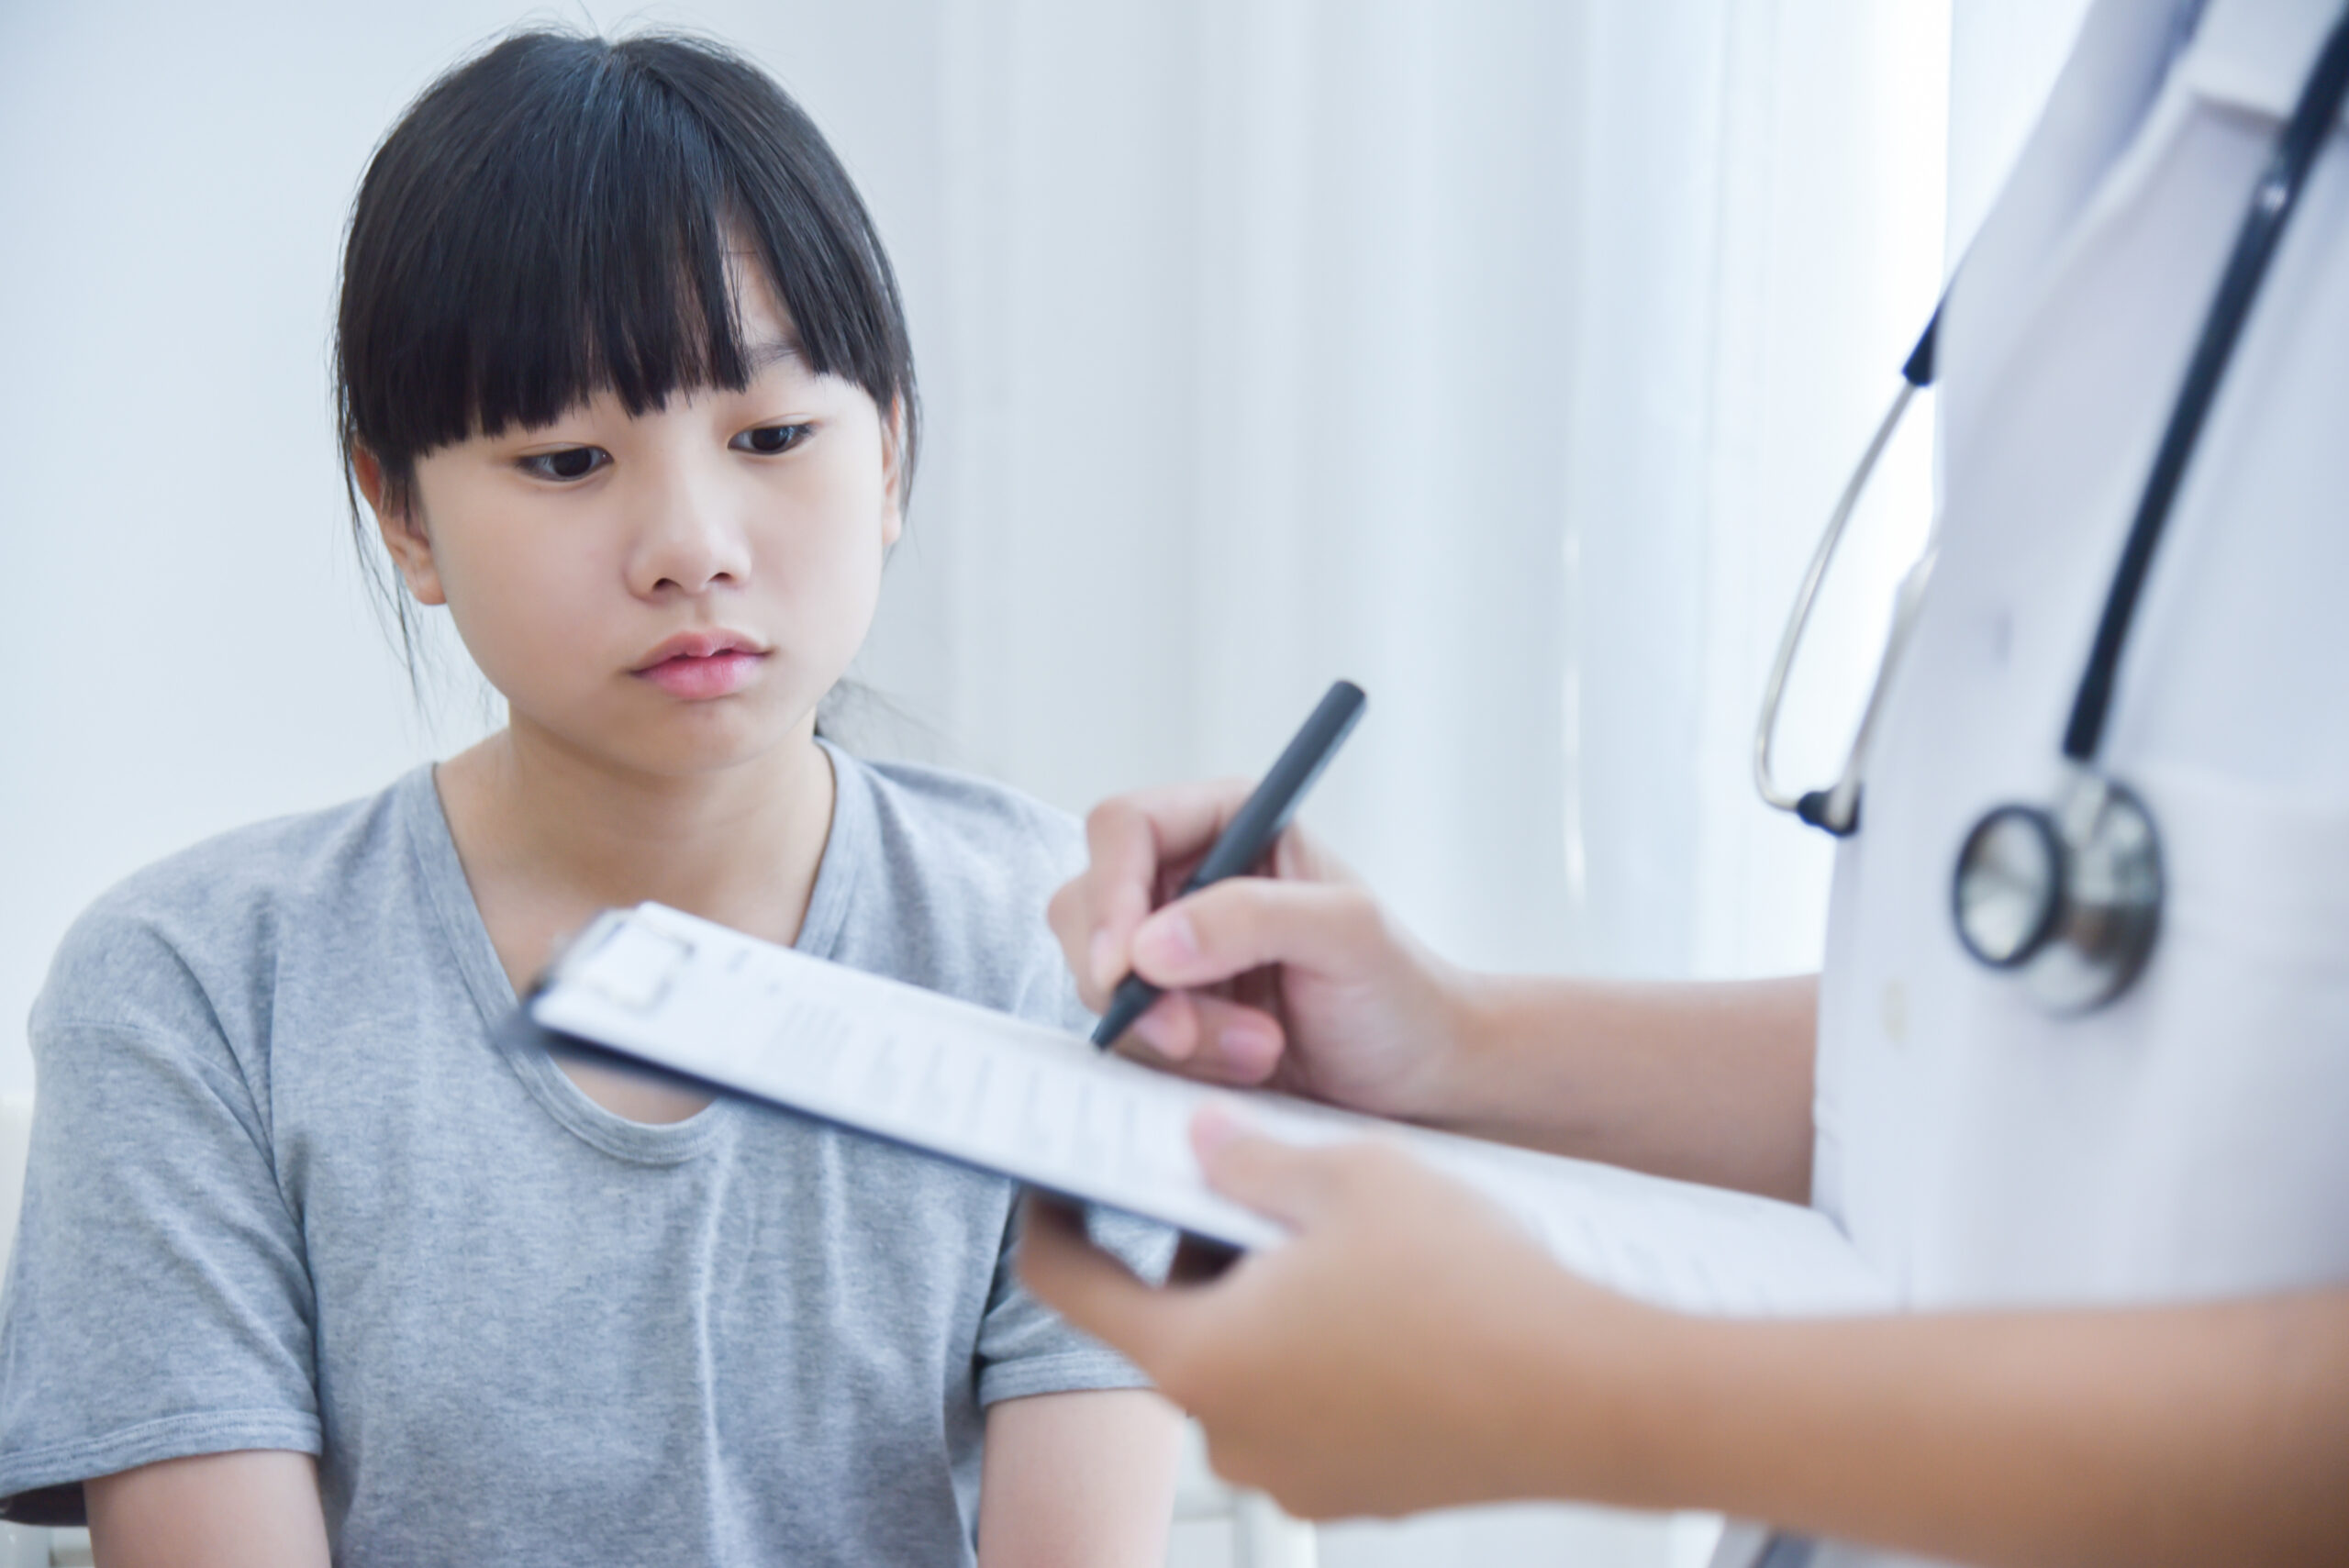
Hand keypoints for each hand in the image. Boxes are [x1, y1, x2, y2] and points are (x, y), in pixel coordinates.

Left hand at [1019, 1112, 1667, 1519]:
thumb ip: (1248, 1154)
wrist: (1597, 1396)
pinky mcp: (1360, 1492)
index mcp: (1198, 1355)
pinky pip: (1309, 1407)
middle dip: (1195, 1248)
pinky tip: (1389, 1299)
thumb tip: (1196, 1139)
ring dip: (1266, 1300)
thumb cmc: (1469, 1285)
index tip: (1058, 1173)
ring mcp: (1296, 1475)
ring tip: (1336, 1233)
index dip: (1053, 1215)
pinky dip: (1322, 1352)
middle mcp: (1229, 1434)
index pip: (1070, 1283)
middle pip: (1169, 1322)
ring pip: (1246, 1364)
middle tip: (1246, 1178)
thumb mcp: (1346, 1175)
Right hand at [1049, 779, 1469, 1117]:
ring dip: (1169, 1030)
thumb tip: (1149, 944)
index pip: (1126, 828)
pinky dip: (1173, 1060)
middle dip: (1132, 980)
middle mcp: (1187, 877)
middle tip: (1186, 1032)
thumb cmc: (1400, 991)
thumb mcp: (1348, 935)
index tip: (1125, 965)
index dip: (1111, 891)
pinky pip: (1124, 1033)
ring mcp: (1170, 949)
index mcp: (1230, 823)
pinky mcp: (1167, 1012)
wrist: (1418, 1077)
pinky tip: (1244, 1064)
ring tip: (1258, 1048)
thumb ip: (1253, 918)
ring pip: (1099, 979)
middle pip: (1088, 905)